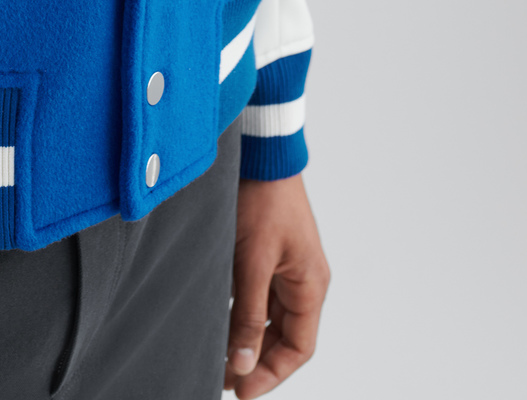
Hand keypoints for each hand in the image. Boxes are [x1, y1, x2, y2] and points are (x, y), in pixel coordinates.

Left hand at [224, 173, 329, 394]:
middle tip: (222, 376)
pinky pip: (258, 295)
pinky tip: (217, 318)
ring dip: (246, 336)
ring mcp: (285, 266)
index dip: (272, 373)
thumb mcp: (252, 261)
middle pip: (284, 336)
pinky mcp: (267, 253)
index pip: (298, 348)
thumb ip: (249, 314)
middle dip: (256, 359)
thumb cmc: (262, 200)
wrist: (259, 150)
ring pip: (269, 317)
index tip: (241, 390)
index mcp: (311, 285)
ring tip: (215, 354)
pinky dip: (241, 312)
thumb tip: (244, 363)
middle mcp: (303, 280)